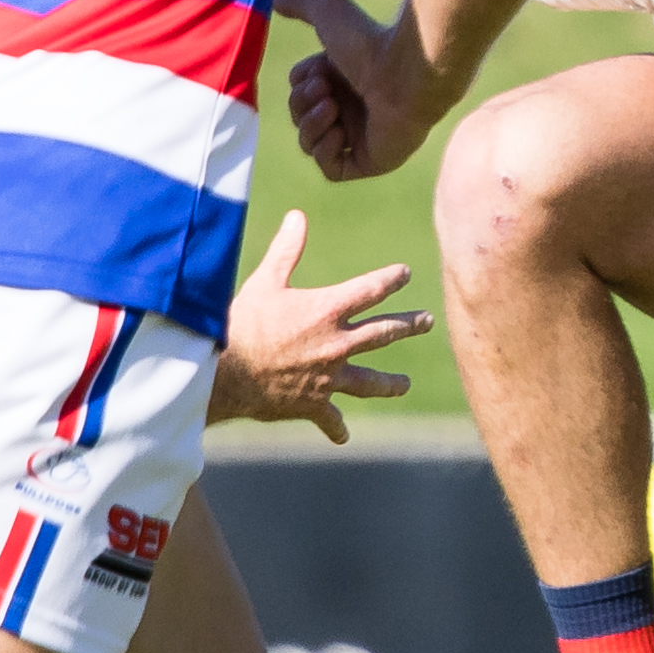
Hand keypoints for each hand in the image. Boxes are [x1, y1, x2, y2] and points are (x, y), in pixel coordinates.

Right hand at [212, 206, 427, 437]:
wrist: (226, 373)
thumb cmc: (242, 323)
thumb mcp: (265, 282)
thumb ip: (286, 250)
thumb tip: (297, 216)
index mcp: (328, 310)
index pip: (371, 290)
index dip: (390, 280)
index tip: (405, 275)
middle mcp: (337, 344)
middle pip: (383, 333)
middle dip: (407, 326)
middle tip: (427, 321)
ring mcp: (328, 377)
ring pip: (369, 382)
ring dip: (390, 383)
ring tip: (405, 384)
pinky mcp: (313, 404)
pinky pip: (330, 419)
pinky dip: (336, 429)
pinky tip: (343, 437)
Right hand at [273, 0, 432, 181]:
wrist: (409, 70)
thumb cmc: (371, 39)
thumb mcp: (327, 11)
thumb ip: (299, 2)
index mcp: (342, 78)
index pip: (298, 92)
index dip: (299, 83)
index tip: (318, 70)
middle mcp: (351, 106)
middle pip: (299, 118)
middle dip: (302, 103)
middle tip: (326, 88)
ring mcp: (361, 135)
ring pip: (310, 143)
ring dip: (311, 125)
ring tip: (333, 106)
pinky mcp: (371, 161)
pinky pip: (331, 168)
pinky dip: (325, 150)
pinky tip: (341, 130)